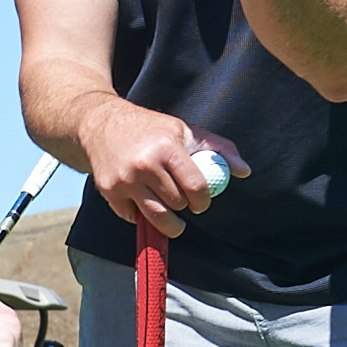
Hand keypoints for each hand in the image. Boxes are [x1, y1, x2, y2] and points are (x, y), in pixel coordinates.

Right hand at [82, 100, 225, 238]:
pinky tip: (144, 202)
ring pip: (158, 217)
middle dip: (184, 205)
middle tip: (181, 199)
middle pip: (178, 203)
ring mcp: (124, 180)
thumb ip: (219, 149)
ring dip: (169, 221)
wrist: (101, 125)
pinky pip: (134, 217)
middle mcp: (145, 164)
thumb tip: (245, 171)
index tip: (201, 202)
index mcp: (167, 147)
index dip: (203, 200)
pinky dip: (142, 215)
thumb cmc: (150, 128)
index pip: (195, 186)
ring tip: (172, 216)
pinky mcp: (109, 192)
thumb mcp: (185, 130)